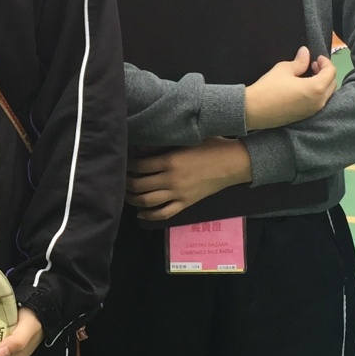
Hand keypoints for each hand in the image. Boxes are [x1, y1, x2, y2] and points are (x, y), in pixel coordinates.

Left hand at [127, 137, 252, 220]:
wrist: (232, 163)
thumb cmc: (210, 146)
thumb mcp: (186, 139)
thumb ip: (164, 145)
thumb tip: (142, 148)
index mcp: (169, 161)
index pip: (139, 165)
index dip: (128, 163)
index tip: (125, 161)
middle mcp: (171, 180)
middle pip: (139, 185)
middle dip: (126, 182)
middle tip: (122, 177)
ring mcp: (178, 194)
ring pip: (147, 201)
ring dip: (133, 199)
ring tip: (127, 193)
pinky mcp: (185, 203)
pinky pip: (164, 213)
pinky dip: (149, 215)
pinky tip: (140, 213)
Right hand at [244, 47, 336, 129]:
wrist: (253, 110)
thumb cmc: (269, 87)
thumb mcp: (284, 69)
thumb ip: (299, 61)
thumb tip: (306, 52)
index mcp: (316, 88)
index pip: (330, 73)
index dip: (326, 62)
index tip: (316, 58)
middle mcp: (319, 102)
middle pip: (332, 85)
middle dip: (325, 73)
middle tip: (313, 65)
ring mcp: (313, 111)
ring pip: (326, 95)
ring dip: (322, 83)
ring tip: (308, 76)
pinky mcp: (306, 117)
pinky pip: (318, 103)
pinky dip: (317, 93)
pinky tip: (303, 88)